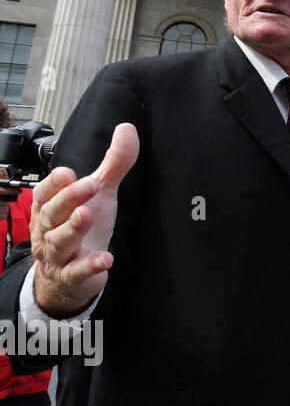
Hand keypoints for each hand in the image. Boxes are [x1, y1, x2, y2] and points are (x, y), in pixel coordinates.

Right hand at [30, 123, 139, 317]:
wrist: (70, 275)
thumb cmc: (83, 227)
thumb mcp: (100, 194)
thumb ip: (113, 164)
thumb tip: (127, 128)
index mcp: (50, 209)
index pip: (45, 193)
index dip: (55, 184)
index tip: (69, 172)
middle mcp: (48, 231)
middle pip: (52, 214)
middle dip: (68, 199)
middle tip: (89, 184)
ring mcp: (58, 255)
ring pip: (60, 242)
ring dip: (73, 228)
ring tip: (87, 215)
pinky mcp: (72, 276)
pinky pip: (77, 271)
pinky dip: (90, 265)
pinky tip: (105, 258)